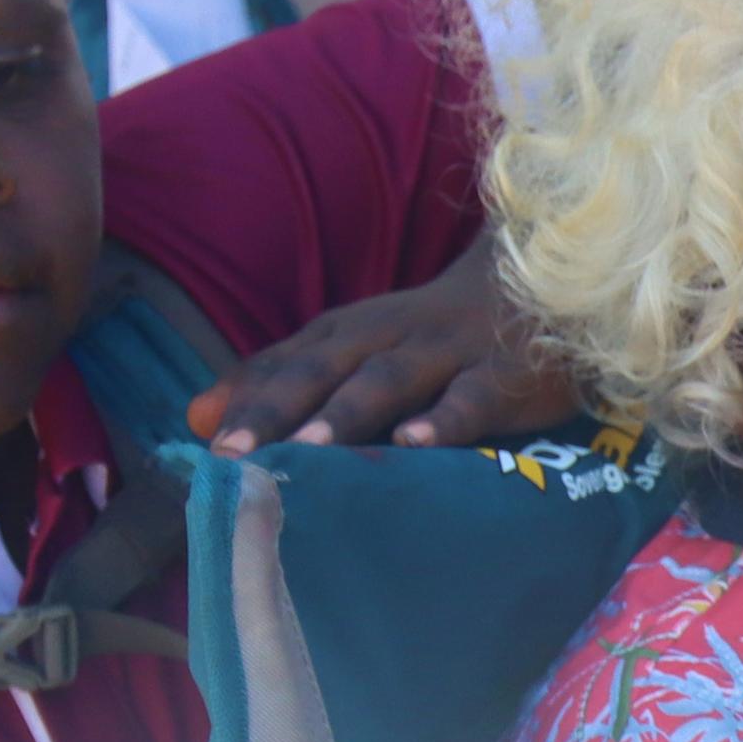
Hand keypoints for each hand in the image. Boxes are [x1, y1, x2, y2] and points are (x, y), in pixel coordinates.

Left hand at [190, 242, 578, 454]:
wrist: (546, 282)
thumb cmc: (437, 333)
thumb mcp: (355, 347)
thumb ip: (281, 379)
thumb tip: (196, 417)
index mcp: (350, 333)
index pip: (286, 364)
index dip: (245, 402)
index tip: (203, 450)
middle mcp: (389, 336)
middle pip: (323, 369)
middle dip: (276, 410)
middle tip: (234, 459)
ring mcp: (448, 353)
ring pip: (389, 379)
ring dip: (347, 412)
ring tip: (308, 452)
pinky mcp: (506, 374)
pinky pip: (473, 397)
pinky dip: (445, 418)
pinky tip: (417, 443)